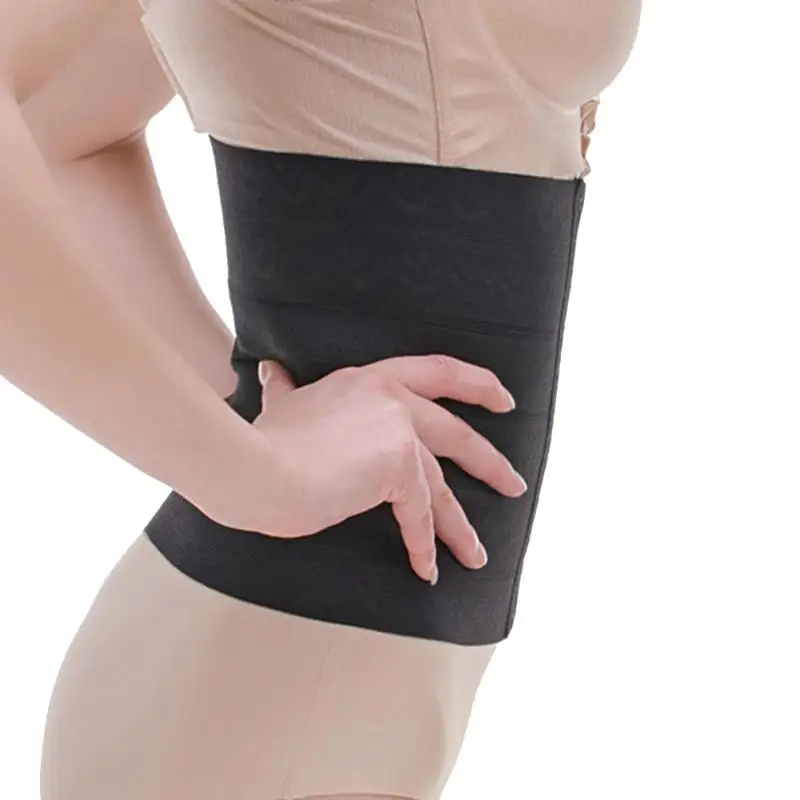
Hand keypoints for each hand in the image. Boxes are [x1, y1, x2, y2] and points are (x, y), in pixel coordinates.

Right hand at [247, 354, 526, 584]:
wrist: (253, 467)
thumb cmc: (261, 443)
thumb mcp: (280, 407)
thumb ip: (285, 390)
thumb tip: (272, 373)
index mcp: (369, 378)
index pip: (437, 370)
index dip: (476, 384)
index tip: (504, 400)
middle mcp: (390, 396)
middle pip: (456, 433)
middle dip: (489, 463)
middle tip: (513, 484)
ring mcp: (398, 428)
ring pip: (440, 484)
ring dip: (459, 525)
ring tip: (475, 553)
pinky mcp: (398, 466)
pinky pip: (418, 514)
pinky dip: (423, 545)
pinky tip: (426, 569)